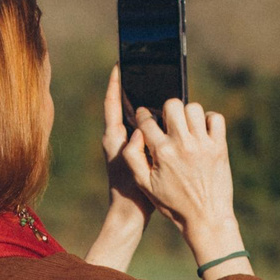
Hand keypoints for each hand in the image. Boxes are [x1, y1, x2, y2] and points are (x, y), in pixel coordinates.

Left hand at [85, 66, 149, 271]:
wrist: (129, 214)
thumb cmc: (128, 192)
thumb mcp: (131, 166)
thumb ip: (134, 146)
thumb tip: (141, 129)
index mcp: (113, 137)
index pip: (111, 103)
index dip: (115, 83)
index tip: (119, 65)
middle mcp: (117, 138)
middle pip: (123, 106)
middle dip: (130, 88)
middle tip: (141, 70)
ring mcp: (127, 145)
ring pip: (135, 118)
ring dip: (143, 103)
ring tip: (155, 88)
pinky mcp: (138, 153)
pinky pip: (146, 130)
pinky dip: (153, 121)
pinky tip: (167, 116)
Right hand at [121, 97, 249, 277]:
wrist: (206, 218)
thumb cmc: (173, 203)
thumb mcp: (145, 185)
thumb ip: (133, 158)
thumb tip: (135, 133)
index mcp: (162, 152)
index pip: (147, 120)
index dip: (142, 116)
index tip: (145, 118)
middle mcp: (182, 144)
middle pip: (172, 105)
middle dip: (167, 110)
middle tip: (168, 122)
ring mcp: (203, 144)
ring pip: (194, 108)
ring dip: (188, 115)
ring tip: (186, 127)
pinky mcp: (220, 147)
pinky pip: (216, 118)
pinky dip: (210, 120)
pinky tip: (203, 131)